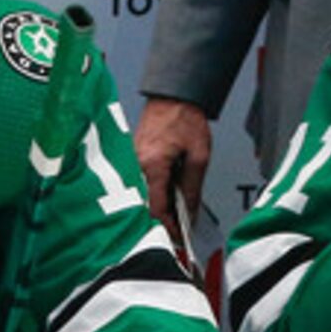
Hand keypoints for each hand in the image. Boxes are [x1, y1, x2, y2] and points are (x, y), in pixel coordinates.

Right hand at [135, 97, 212, 258]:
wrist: (173, 95)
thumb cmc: (184, 118)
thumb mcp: (198, 156)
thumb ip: (193, 187)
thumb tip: (190, 211)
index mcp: (152, 165)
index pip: (156, 208)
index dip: (167, 227)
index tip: (179, 236)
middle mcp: (136, 165)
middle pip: (145, 206)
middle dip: (162, 221)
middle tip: (179, 229)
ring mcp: (132, 162)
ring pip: (142, 196)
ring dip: (158, 207)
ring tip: (177, 212)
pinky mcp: (133, 158)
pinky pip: (141, 183)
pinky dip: (154, 193)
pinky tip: (169, 195)